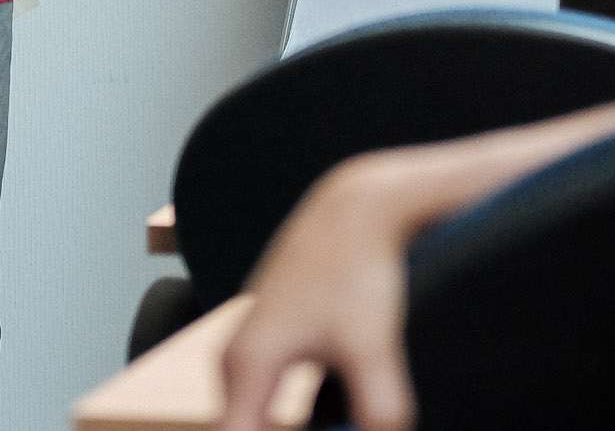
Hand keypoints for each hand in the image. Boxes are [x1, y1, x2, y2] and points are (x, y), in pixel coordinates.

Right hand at [219, 156, 418, 430]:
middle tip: (342, 429)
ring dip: (280, 430)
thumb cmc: (357, 268)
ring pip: (255, 420)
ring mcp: (251, 347)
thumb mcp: (373, 347)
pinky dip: (287, 421)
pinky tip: (329, 424)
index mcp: (246, 368)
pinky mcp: (274, 340)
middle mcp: (236, 360)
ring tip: (341, 420)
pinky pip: (267, 401)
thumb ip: (378, 412)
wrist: (355, 206)